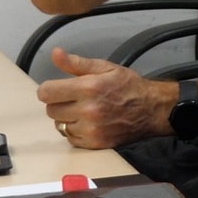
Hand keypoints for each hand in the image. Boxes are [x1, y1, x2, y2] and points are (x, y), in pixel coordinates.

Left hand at [37, 47, 173, 148]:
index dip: (49, 89)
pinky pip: (70, 138)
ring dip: (68, 118)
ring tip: (84, 111)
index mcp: (88, 87)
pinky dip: (76, 131)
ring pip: (60, 125)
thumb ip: (76, 63)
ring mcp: (91, 129)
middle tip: (75, 99)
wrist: (151, 109)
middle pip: (51, 110)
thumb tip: (56, 53)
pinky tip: (89, 123)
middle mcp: (88, 110)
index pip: (46, 93)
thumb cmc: (128, 86)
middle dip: (59, 103)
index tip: (56, 89)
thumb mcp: (105, 67)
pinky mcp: (95, 143)